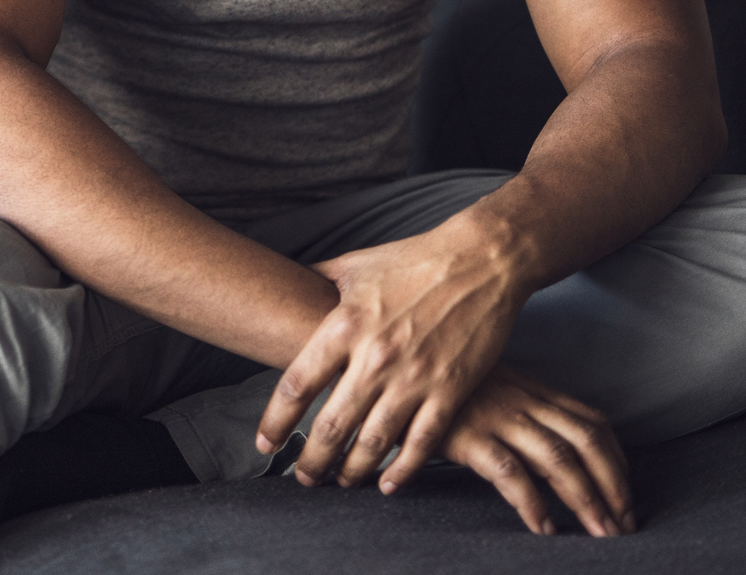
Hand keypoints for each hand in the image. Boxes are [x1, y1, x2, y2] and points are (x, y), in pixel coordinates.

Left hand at [257, 218, 529, 491]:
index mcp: (344, 325)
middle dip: (311, 460)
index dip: (276, 420)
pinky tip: (387, 484)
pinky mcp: (450, 390)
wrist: (480, 260)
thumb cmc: (413, 260)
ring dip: (352, 471)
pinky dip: (402, 470)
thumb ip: (317, 282)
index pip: (297, 384)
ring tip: (339, 483)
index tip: (265, 442)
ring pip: (373, 442)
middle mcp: (374, 357)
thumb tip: (285, 283)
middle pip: (331, 425)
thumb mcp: (354, 266)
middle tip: (302, 478)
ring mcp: (414, 377)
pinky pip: (420, 443)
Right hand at [439, 365, 633, 536]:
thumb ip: (515, 404)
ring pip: (559, 459)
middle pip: (586, 442)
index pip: (591, 421)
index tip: (625, 489)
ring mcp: (496, 417)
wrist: (391, 364)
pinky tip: (544, 527)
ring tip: (600, 532)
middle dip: (614, 485)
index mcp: (529, 390)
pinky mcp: (468, 435)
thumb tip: (545, 440)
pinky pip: (510, 473)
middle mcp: (521, 401)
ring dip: (587, 500)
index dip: (617, 458)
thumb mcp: (485, 382)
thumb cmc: (436, 377)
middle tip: (624, 523)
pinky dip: (533, 503)